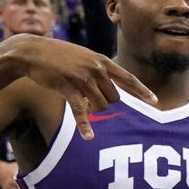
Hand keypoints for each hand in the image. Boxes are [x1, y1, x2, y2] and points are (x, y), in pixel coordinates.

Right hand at [10, 34, 157, 139]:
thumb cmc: (59, 55)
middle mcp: (96, 69)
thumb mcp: (84, 56)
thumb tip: (110, 89)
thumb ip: (99, 69)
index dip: (142, 91)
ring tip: (81, 103)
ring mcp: (83, 78)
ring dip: (93, 110)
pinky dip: (85, 125)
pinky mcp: (68, 88)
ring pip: (100, 105)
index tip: (155, 101)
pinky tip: (89, 137)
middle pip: (113, 98)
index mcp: (102, 61)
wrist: (32, 51)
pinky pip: (81, 111)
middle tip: (90, 99)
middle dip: (105, 103)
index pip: (129, 78)